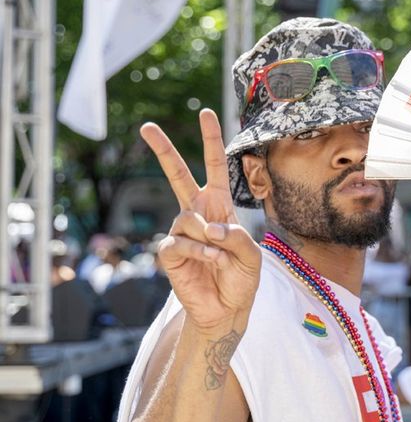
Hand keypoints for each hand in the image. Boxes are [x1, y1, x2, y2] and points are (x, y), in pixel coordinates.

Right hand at [142, 109, 261, 333]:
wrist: (226, 308)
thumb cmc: (241, 278)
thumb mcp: (252, 254)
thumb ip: (237, 236)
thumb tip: (207, 226)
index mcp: (220, 207)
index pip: (214, 168)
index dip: (211, 141)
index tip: (206, 113)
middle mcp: (197, 213)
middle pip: (178, 175)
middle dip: (163, 150)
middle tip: (146, 127)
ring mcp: (181, 231)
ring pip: (189, 219)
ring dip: (210, 240)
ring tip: (221, 259)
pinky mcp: (169, 252)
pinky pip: (180, 242)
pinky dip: (199, 253)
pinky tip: (210, 263)